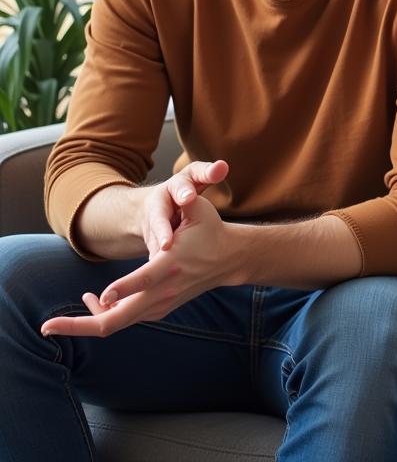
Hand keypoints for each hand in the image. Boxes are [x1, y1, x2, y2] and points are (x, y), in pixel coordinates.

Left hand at [41, 195, 235, 338]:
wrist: (228, 260)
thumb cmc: (209, 229)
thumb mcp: (200, 210)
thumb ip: (187, 201)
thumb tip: (185, 191)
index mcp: (172, 263)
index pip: (144, 280)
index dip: (123, 287)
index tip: (100, 294)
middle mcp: (163, 290)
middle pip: (118, 318)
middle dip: (79, 325)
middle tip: (46, 327)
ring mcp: (160, 304)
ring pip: (116, 324)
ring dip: (85, 323)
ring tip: (55, 321)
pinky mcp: (158, 310)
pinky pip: (124, 320)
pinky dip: (104, 316)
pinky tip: (93, 303)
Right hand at [137, 159, 228, 257]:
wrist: (152, 208)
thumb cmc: (184, 191)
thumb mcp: (195, 179)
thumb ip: (210, 173)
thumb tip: (224, 165)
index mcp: (174, 186)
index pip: (180, 186)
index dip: (184, 192)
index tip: (188, 198)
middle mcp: (159, 204)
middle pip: (159, 216)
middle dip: (162, 229)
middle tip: (168, 243)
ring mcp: (151, 224)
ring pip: (153, 239)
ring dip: (156, 251)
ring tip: (162, 262)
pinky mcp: (148, 240)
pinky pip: (152, 252)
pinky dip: (155, 263)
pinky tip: (158, 274)